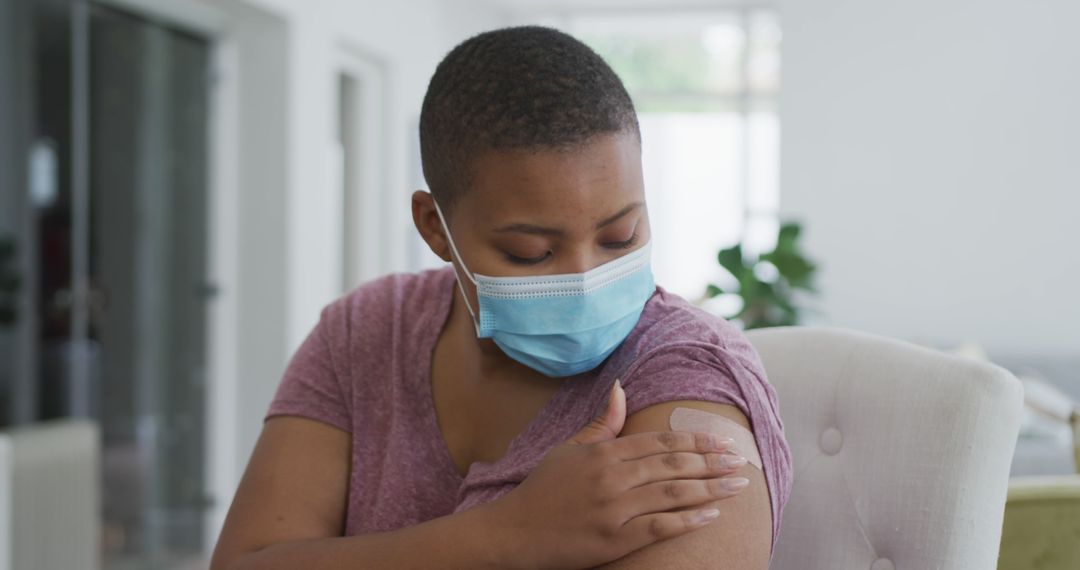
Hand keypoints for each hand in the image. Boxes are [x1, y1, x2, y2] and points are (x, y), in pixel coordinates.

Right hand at [486, 380, 749, 569]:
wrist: (513, 532)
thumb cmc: (542, 490)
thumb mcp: (568, 450)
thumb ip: (602, 424)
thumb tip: (622, 388)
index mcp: (603, 453)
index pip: (658, 441)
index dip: (694, 439)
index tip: (721, 440)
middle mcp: (612, 478)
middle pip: (672, 465)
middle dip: (711, 462)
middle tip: (740, 460)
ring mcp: (614, 510)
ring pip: (673, 494)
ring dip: (711, 488)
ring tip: (738, 484)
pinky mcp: (614, 540)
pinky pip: (660, 527)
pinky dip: (689, 521)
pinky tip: (712, 515)